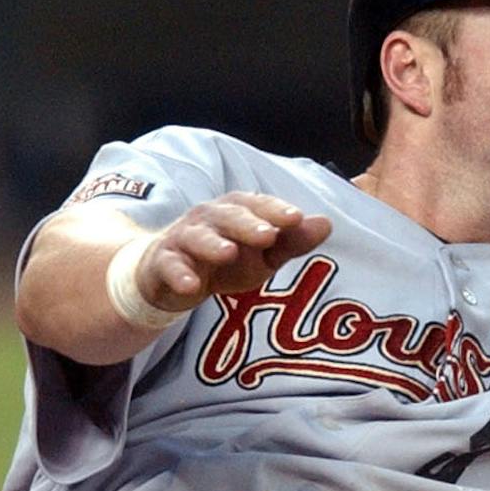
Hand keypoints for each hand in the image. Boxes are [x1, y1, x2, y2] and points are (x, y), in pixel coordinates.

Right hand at [140, 193, 332, 310]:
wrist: (170, 277)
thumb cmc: (223, 261)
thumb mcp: (262, 255)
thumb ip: (291, 242)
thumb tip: (327, 223)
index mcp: (234, 211)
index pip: (255, 204)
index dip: (274, 210)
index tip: (296, 217)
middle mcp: (207, 219)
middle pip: (227, 216)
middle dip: (248, 224)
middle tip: (268, 234)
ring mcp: (183, 240)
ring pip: (196, 237)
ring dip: (212, 244)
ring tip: (229, 253)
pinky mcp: (162, 263)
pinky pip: (169, 267)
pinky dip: (179, 275)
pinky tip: (192, 286)